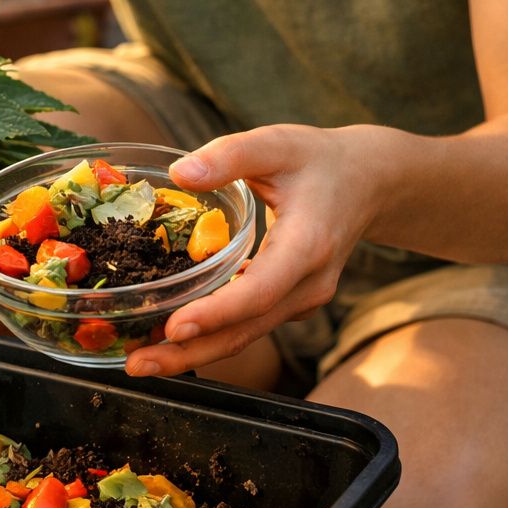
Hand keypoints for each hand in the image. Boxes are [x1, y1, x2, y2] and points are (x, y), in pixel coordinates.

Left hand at [123, 124, 386, 376]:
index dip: (217, 312)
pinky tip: (167, 339)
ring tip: (141, 361)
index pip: (260, 290)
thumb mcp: (277, 143)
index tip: (174, 327)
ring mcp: (301, 300)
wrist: (370, 182)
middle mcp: (308, 285)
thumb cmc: (318, 160)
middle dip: (191, 352)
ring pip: (244, 336)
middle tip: (138, 364)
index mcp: (308, 246)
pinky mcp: (288, 303)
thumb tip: (180, 173)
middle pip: (246, 330)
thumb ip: (230, 155)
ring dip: (193, 353)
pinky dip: (208, 336)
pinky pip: (246, 326)